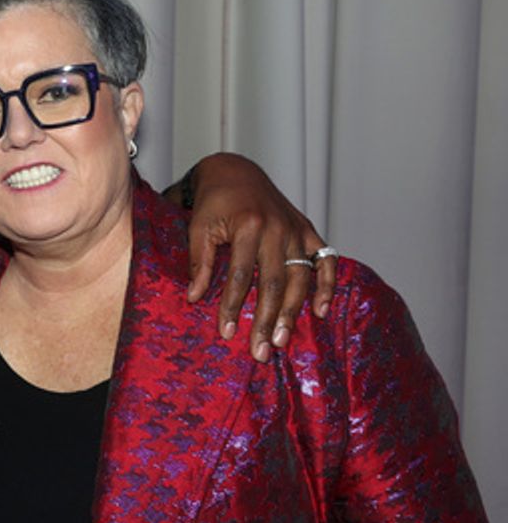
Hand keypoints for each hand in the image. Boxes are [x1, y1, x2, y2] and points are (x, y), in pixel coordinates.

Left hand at [179, 153, 336, 360]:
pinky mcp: (308, 230)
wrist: (234, 172)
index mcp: (249, 226)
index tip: (227, 333)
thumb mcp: (198, 227)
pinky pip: (325, 259)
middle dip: (268, 320)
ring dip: (294, 312)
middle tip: (261, 351)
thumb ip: (198, 262)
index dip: (233, 306)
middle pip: (275, 282)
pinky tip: (321, 310)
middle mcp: (277, 228)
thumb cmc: (213, 202)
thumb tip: (195, 297)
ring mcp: (296, 230)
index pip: (241, 276)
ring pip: (300, 277)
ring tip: (283, 340)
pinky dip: (327, 284)